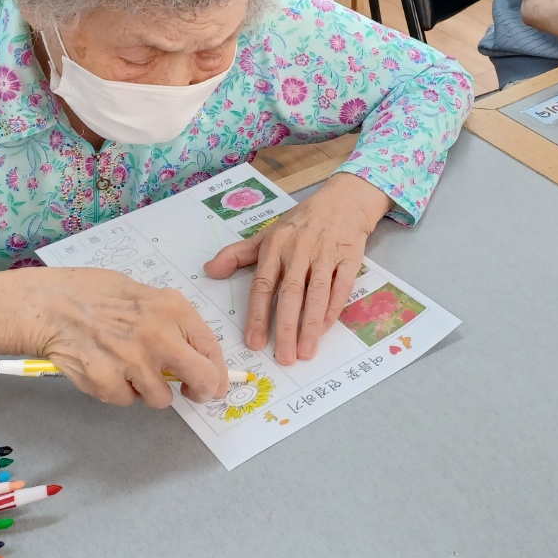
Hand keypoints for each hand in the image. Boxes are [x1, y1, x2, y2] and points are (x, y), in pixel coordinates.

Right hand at [25, 268, 227, 406]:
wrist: (49, 303)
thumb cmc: (94, 294)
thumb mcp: (143, 294)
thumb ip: (171, 322)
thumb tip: (194, 353)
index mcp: (173, 309)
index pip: (212, 349)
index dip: (218, 373)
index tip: (214, 384)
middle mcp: (159, 335)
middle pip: (202, 380)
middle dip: (200, 392)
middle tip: (190, 393)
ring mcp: (133, 361)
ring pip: (162, 399)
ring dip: (148, 391)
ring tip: (127, 368)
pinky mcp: (107, 382)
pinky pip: (127, 401)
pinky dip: (118, 391)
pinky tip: (103, 368)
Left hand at [203, 173, 391, 364]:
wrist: (343, 201)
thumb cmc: (301, 222)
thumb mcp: (267, 234)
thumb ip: (238, 254)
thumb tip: (208, 270)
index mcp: (275, 247)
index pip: (263, 285)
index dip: (258, 315)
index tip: (254, 342)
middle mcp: (299, 251)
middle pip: (291, 294)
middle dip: (286, 328)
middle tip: (282, 357)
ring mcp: (325, 254)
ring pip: (317, 294)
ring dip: (311, 325)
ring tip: (305, 352)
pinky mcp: (349, 258)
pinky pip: (341, 287)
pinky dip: (333, 309)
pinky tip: (324, 329)